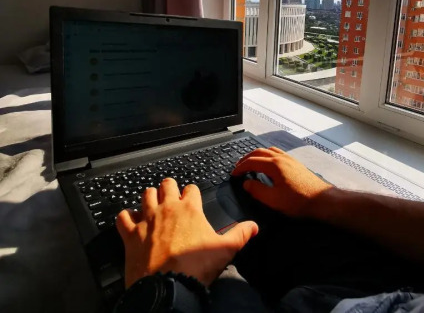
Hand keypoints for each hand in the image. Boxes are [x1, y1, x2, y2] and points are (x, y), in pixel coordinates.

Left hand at [116, 179, 257, 288]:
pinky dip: (126, 217)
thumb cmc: (197, 266)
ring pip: (145, 195)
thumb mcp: (225, 249)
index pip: (190, 188)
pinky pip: (123, 216)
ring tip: (152, 205)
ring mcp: (147, 219)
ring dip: (149, 198)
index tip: (191, 199)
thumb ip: (240, 234)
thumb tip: (254, 226)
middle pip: (166, 184)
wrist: (169, 286)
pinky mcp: (131, 234)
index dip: (191, 193)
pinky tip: (130, 222)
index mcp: (190, 209)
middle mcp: (167, 208)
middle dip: (168, 188)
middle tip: (171, 197)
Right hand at [232, 147, 332, 218]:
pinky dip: (267, 155)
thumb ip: (257, 191)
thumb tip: (246, 183)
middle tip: (238, 167)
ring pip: (268, 150)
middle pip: (259, 152)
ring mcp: (289, 159)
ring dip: (256, 155)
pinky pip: (277, 153)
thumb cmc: (299, 201)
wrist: (322, 200)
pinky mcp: (295, 163)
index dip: (240, 167)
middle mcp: (281, 158)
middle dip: (246, 158)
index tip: (233, 174)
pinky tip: (268, 164)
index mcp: (275, 165)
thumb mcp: (274, 200)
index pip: (252, 161)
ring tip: (250, 163)